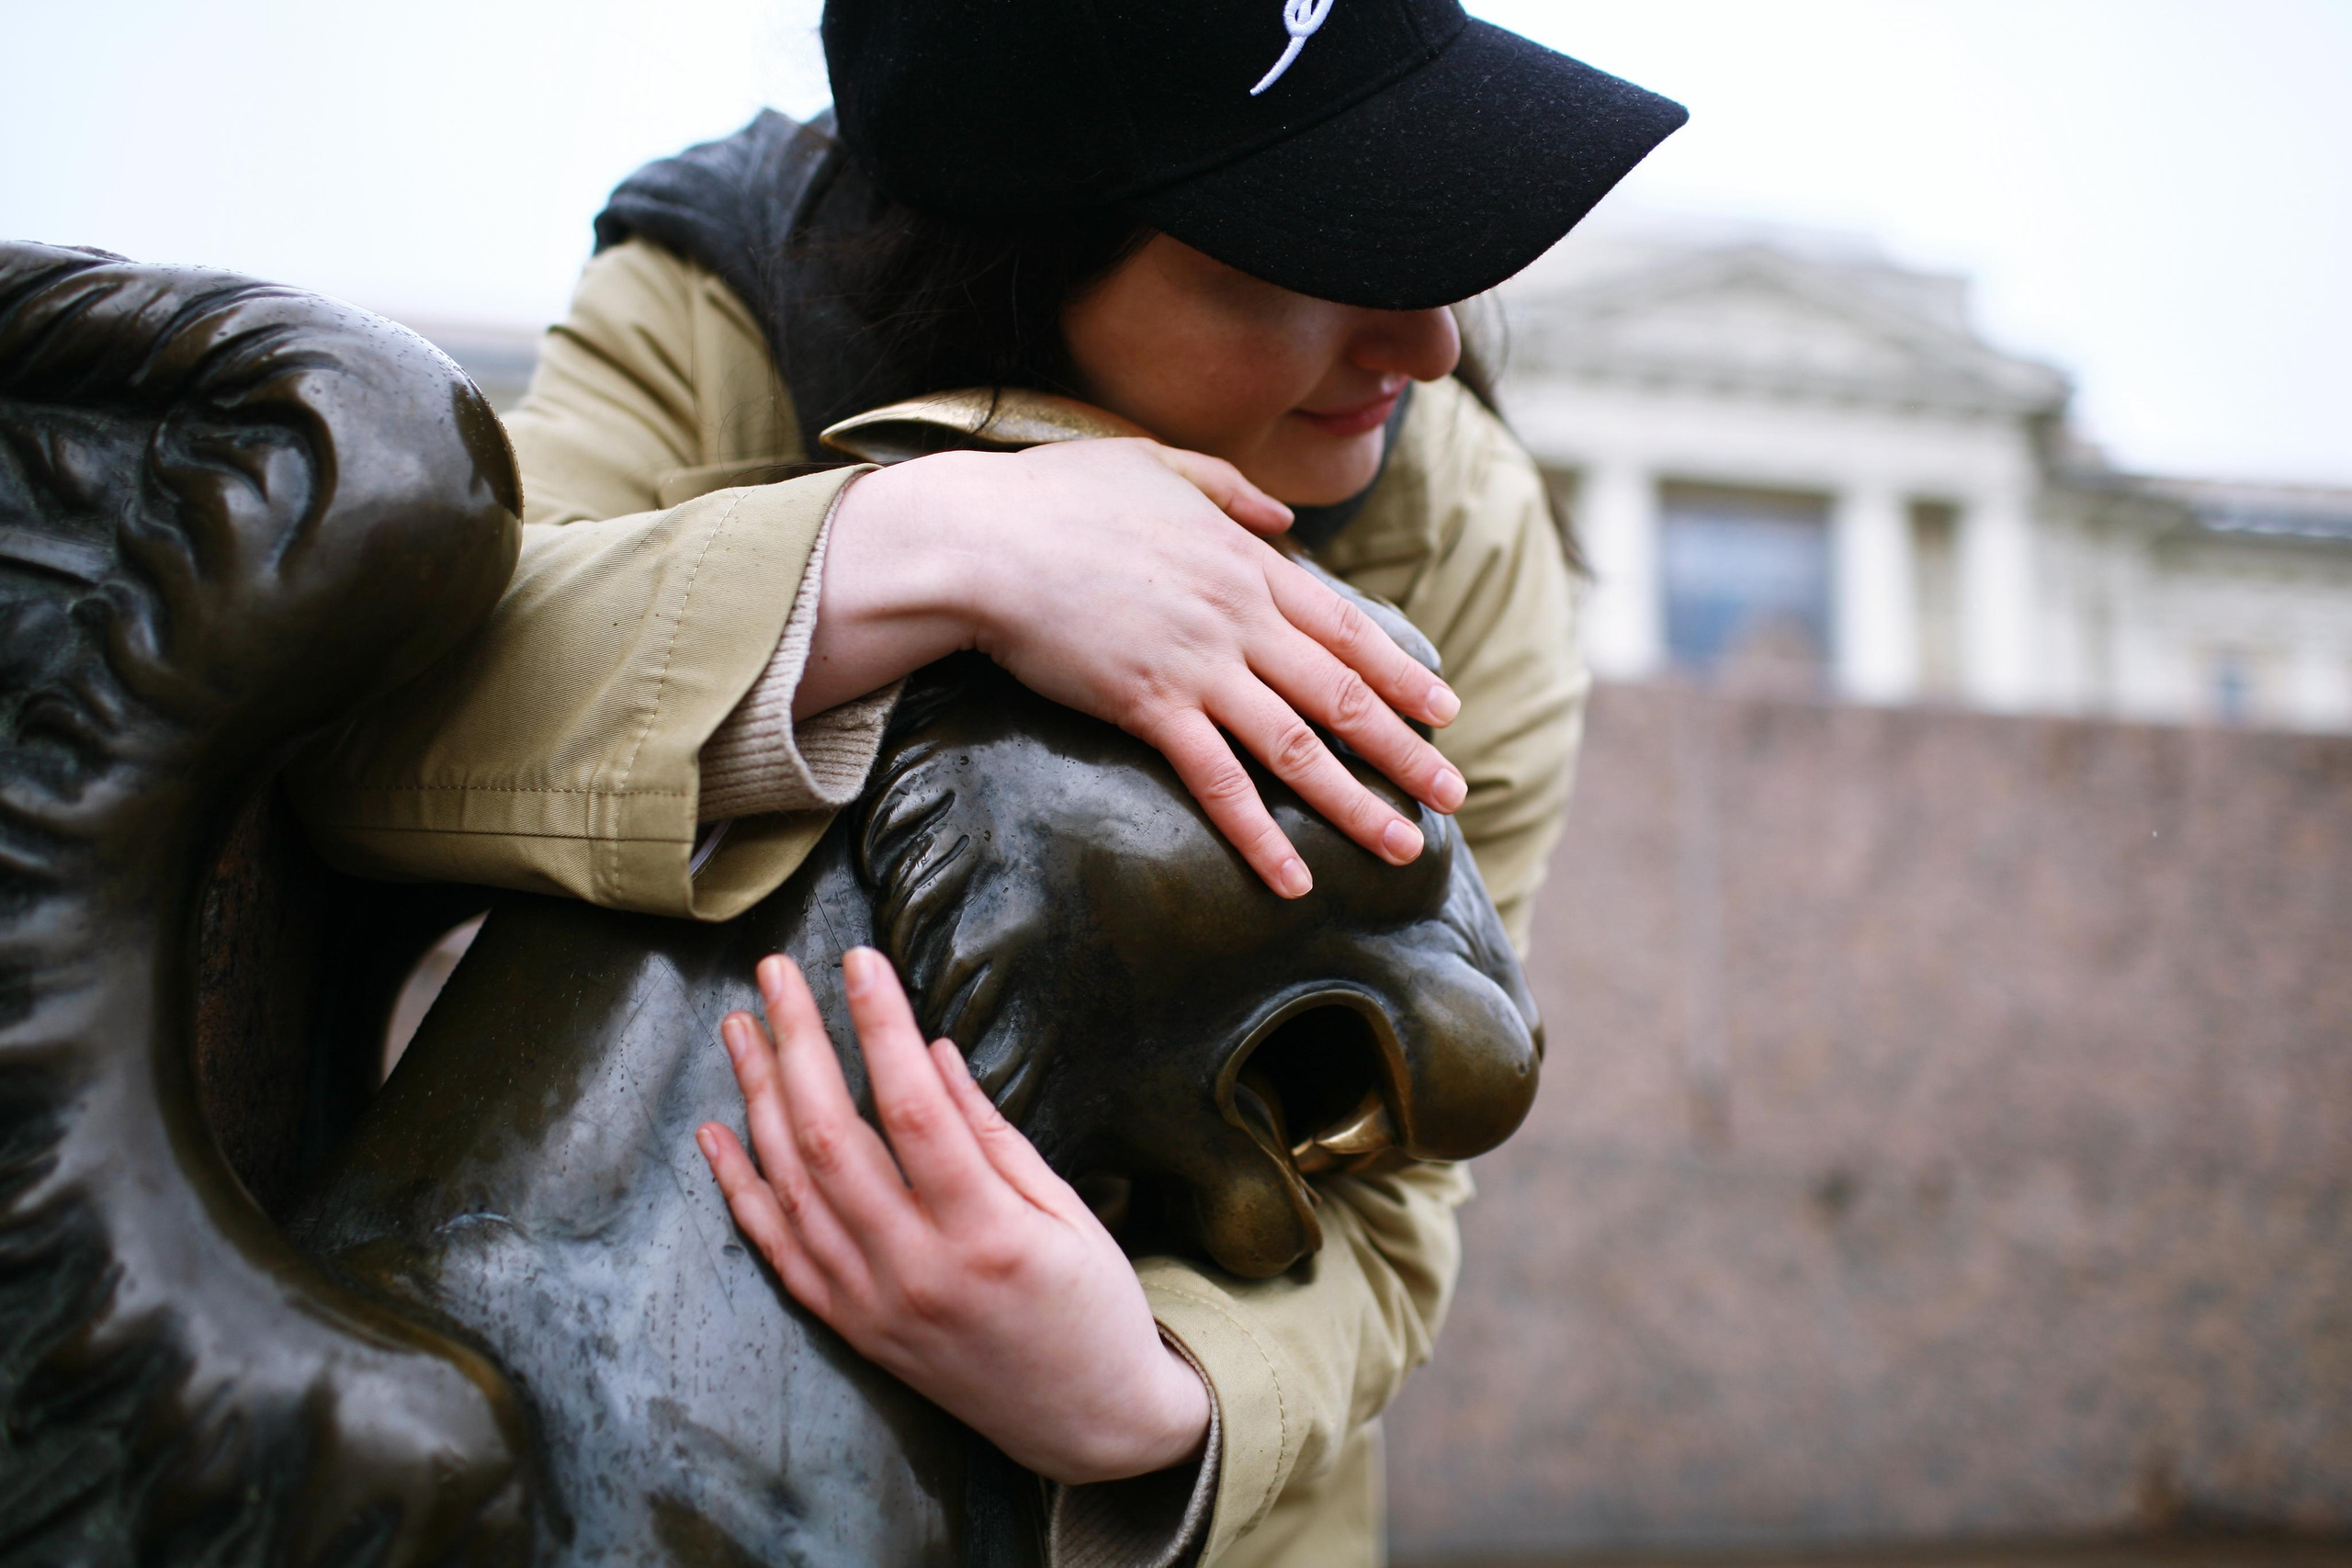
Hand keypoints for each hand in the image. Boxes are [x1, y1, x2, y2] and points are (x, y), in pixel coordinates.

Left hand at [696, 949, 1211, 1485]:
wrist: (1089, 1427)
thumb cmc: (1096, 1310)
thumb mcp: (1067, 1211)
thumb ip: (992, 1134)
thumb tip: (931, 1054)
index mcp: (985, 1234)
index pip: (914, 1109)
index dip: (880, 1027)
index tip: (861, 962)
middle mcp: (915, 1272)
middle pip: (832, 1138)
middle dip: (798, 1044)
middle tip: (776, 973)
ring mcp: (873, 1306)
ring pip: (793, 1188)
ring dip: (758, 1100)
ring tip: (741, 1028)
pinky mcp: (852, 1328)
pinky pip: (779, 1253)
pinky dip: (741, 1191)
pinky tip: (717, 1133)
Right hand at [799, 439, 1466, 897]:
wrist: (979, 541)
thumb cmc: (1055, 497)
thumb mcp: (1153, 464)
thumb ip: (1227, 491)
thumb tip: (1280, 520)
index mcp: (1244, 562)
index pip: (1345, 627)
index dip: (1402, 673)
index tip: (1447, 709)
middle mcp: (1238, 617)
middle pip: (1343, 695)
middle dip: (1407, 751)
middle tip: (1455, 794)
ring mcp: (1198, 665)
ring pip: (1300, 747)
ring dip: (1358, 805)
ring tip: (1404, 848)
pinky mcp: (1149, 706)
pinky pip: (1218, 783)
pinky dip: (1261, 835)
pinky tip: (1294, 878)